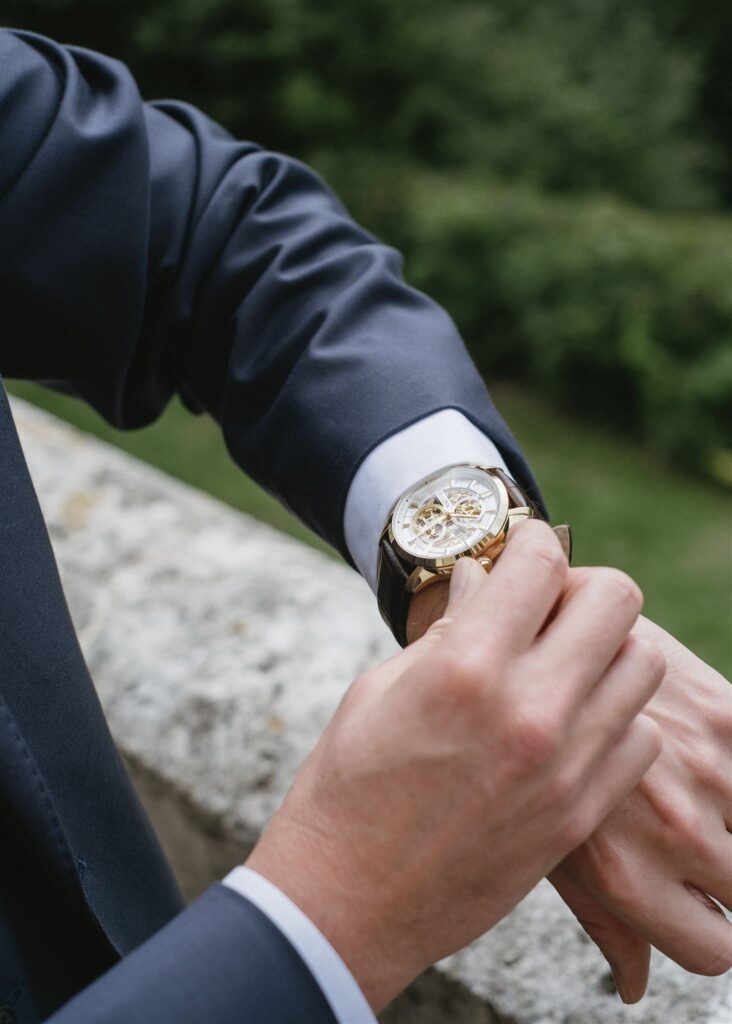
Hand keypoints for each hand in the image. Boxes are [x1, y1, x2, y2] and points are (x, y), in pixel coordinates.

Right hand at [247, 523, 661, 1010]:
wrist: (348, 903)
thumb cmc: (347, 788)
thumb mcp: (380, 688)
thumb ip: (446, 629)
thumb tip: (483, 578)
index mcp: (466, 667)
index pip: (542, 562)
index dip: (532, 542)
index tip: (520, 553)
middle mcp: (529, 710)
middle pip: (617, 601)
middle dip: (582, 587)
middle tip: (547, 607)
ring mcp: (564, 767)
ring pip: (644, 665)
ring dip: (606, 650)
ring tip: (562, 665)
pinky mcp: (578, 815)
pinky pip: (639, 739)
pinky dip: (615, 718)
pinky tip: (569, 724)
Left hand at [549, 615, 731, 1001]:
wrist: (524, 640)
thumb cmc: (520, 751)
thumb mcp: (547, 844)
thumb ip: (605, 920)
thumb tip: (633, 988)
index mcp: (623, 876)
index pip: (715, 950)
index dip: (708, 930)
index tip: (699, 905)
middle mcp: (674, 832)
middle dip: (720, 871)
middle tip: (676, 829)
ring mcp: (707, 773)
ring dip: (726, 815)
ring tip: (679, 787)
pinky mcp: (727, 717)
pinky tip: (697, 759)